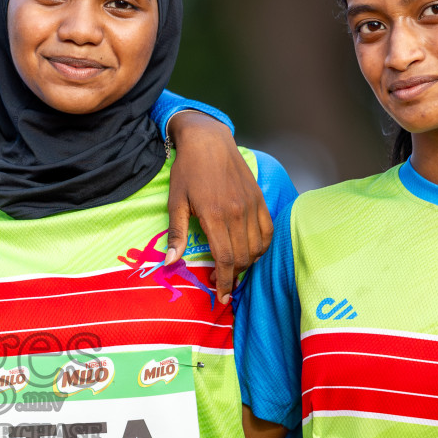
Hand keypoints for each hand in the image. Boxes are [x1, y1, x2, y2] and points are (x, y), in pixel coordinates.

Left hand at [165, 112, 271, 303]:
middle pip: (243, 257)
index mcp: (215, 216)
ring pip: (256, 247)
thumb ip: (177, 234)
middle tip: (222, 282)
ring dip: (247, 264)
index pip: (225, 258)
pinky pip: (267, 232)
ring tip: (234, 269)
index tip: (221, 296)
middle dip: (234, 276)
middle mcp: (238, 213)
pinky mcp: (260, 200)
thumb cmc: (187, 171)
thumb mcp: (175, 202)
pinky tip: (250, 252)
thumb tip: (170, 262)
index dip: (224, 281)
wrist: (209, 141)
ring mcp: (252, 206)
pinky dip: (261, 247)